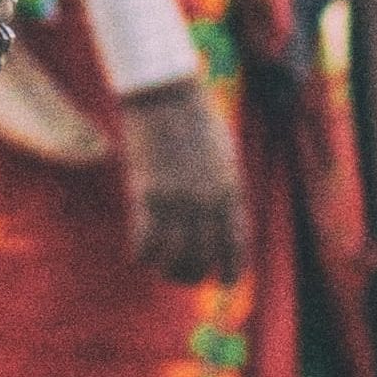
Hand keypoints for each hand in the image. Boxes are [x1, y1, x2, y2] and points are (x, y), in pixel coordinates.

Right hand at [116, 79, 245, 284]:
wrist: (166, 95)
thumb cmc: (197, 119)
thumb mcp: (226, 157)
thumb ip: (227, 190)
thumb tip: (224, 219)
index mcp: (231, 194)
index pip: (236, 250)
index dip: (231, 273)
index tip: (224, 282)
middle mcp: (207, 203)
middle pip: (203, 261)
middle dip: (194, 276)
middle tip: (184, 274)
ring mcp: (177, 200)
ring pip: (174, 259)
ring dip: (167, 270)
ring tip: (161, 268)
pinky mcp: (147, 193)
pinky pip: (145, 243)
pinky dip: (143, 255)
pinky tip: (140, 254)